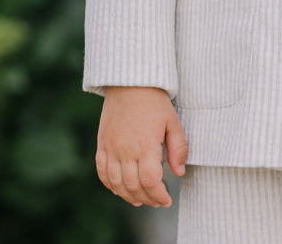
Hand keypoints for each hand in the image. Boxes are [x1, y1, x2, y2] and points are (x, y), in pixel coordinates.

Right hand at [95, 86, 187, 207]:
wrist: (130, 81)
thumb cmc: (155, 100)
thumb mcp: (173, 121)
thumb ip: (178, 148)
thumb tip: (179, 172)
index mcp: (146, 145)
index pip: (151, 182)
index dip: (159, 195)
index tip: (167, 199)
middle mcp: (126, 150)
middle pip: (134, 186)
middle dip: (147, 199)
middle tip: (157, 201)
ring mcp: (111, 147)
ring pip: (116, 183)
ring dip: (128, 196)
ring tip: (140, 200)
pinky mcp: (102, 143)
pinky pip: (102, 171)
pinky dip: (110, 184)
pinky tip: (119, 188)